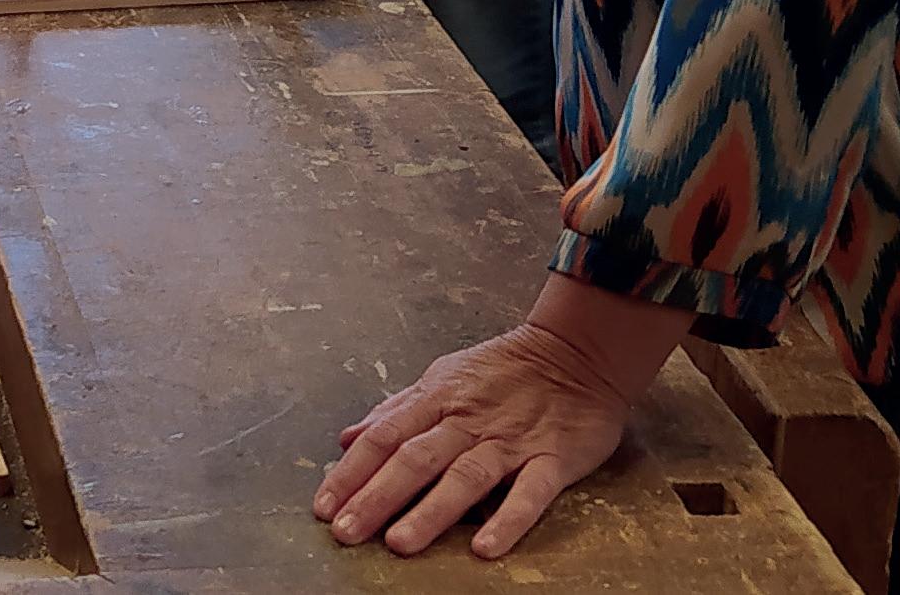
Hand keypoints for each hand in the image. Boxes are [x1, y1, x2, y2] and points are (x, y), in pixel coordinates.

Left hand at [314, 323, 631, 559]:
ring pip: (465, 477)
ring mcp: (510, 440)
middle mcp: (468, 420)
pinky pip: (530, 492)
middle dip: (377, 496)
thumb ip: (396, 410)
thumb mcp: (443, 378)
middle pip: (416, 458)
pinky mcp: (552, 458)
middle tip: (346, 533)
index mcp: (438, 398)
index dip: (352, 472)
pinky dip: (508, 519)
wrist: (576, 352)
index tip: (323, 507)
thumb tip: (348, 438)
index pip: (385, 437)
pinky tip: (486, 547)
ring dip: (431, 511)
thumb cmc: (504, 370)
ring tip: (399, 544)